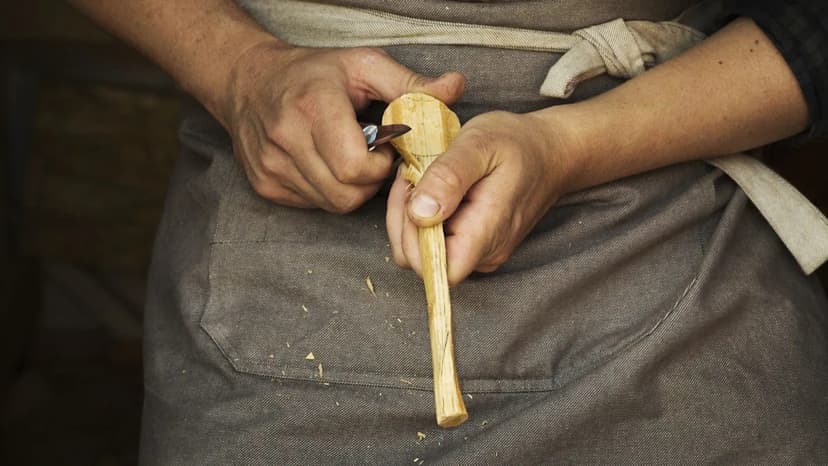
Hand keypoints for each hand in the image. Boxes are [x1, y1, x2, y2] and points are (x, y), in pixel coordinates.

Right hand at [218, 41, 465, 211]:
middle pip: (346, 193)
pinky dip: (328, 191)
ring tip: (349, 157)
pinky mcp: (265, 184)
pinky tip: (327, 165)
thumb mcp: (365, 65)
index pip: (355, 167)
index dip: (379, 166)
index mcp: (313, 107)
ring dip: (351, 188)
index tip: (383, 148)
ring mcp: (271, 166)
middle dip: (369, 181)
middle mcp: (285, 139)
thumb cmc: (315, 73)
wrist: (249, 81)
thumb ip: (411, 84)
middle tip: (371, 156)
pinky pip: (313, 204)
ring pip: (331, 204)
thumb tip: (455, 88)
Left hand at [386, 110, 577, 284]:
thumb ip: (448, 178)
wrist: (549, 151)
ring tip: (421, 178)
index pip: (433, 268)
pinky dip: (423, 218)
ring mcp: (481, 253)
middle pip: (421, 261)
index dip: (410, 235)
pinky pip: (436, 243)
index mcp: (486, 234)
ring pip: (423, 252)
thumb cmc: (517, 144)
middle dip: (403, 219)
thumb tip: (420, 213)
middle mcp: (484, 254)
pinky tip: (432, 188)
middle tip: (411, 175)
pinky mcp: (475, 246)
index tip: (413, 190)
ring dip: (409, 217)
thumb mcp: (479, 145)